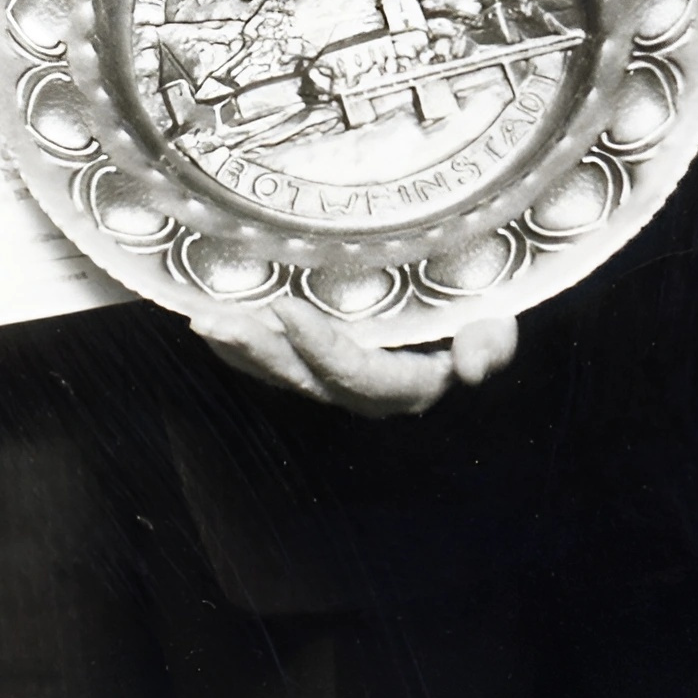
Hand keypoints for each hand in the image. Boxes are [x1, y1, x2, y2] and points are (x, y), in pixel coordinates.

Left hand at [193, 299, 518, 417]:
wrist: (467, 306)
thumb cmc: (480, 306)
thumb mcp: (496, 319)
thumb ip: (491, 342)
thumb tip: (473, 368)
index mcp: (411, 385)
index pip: (364, 379)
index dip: (325, 350)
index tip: (288, 310)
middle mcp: (366, 392)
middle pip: (306, 380)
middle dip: (259, 352)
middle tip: (213, 321)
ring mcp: (335, 379)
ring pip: (280, 373)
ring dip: (239, 349)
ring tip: (200, 321)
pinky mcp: (312, 363)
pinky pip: (270, 362)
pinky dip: (239, 346)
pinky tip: (206, 320)